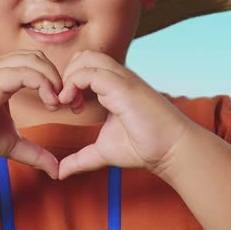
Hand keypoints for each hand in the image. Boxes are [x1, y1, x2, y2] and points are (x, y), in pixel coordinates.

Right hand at [0, 49, 77, 179]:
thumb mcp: (9, 144)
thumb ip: (33, 152)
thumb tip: (56, 170)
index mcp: (0, 76)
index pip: (36, 64)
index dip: (56, 81)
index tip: (69, 106)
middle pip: (38, 57)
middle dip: (60, 78)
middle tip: (70, 104)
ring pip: (33, 60)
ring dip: (53, 79)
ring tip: (58, 104)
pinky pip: (23, 72)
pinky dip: (42, 83)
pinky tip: (49, 102)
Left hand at [54, 50, 196, 179]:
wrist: (170, 150)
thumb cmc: (144, 147)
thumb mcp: (103, 152)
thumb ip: (80, 158)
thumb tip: (60, 173)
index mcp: (115, 87)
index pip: (85, 67)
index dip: (69, 82)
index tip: (66, 107)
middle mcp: (118, 78)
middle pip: (83, 56)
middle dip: (66, 74)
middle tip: (64, 102)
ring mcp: (121, 79)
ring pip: (86, 58)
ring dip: (69, 77)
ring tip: (67, 102)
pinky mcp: (122, 86)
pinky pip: (90, 72)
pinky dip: (74, 83)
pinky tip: (73, 104)